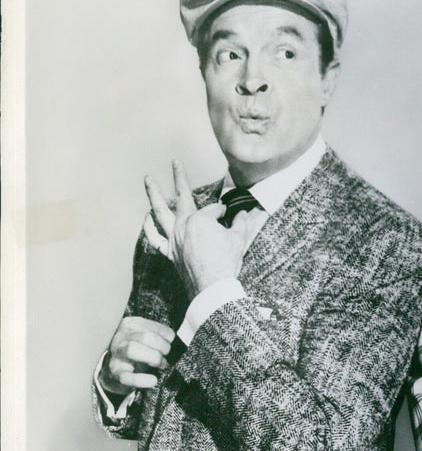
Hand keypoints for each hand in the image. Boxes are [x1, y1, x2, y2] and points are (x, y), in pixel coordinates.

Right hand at [99, 316, 174, 393]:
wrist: (115, 368)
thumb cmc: (136, 349)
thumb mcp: (144, 335)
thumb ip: (157, 333)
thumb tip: (173, 339)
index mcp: (130, 324)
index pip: (152, 326)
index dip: (166, 335)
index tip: (171, 341)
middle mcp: (120, 337)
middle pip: (145, 337)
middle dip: (162, 347)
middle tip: (166, 354)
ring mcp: (115, 355)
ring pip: (132, 350)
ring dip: (153, 358)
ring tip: (162, 364)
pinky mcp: (114, 373)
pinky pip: (126, 376)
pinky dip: (141, 379)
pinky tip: (153, 380)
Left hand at [143, 160, 263, 297]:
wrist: (212, 288)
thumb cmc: (226, 262)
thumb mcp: (239, 239)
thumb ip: (241, 223)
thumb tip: (246, 213)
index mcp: (200, 220)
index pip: (213, 210)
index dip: (223, 213)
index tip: (229, 217)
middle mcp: (183, 226)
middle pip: (180, 197)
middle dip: (179, 178)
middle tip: (174, 162)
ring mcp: (173, 239)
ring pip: (159, 213)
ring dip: (153, 194)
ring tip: (148, 180)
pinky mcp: (169, 253)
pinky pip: (154, 238)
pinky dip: (149, 227)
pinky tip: (146, 218)